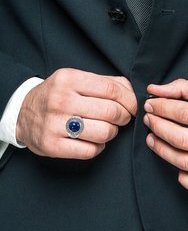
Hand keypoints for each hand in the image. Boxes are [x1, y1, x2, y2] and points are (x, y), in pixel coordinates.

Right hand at [16, 68, 136, 159]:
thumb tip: (131, 90)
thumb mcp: (75, 80)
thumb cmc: (56, 96)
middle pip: (111, 112)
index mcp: (69, 79)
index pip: (112, 90)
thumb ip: (105, 82)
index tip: (133, 107)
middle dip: (124, 117)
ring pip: (104, 133)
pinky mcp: (52, 145)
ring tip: (106, 129)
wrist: (23, 114)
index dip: (130, 100)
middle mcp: (61, 100)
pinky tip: (93, 141)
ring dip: (112, 133)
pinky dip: (98, 147)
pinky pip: (90, 151)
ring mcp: (55, 124)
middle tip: (121, 118)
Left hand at [144, 79, 187, 188]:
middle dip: (158, 127)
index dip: (162, 107)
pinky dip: (180, 174)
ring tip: (150, 137)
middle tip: (148, 118)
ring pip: (182, 160)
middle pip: (180, 138)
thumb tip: (153, 89)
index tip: (149, 104)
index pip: (183, 113)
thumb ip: (181, 89)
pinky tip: (174, 159)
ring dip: (161, 149)